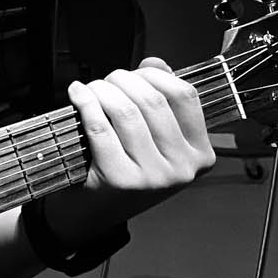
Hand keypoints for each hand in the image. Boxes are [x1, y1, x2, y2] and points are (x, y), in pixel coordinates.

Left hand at [60, 58, 214, 232]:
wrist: (93, 214)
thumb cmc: (126, 170)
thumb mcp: (156, 141)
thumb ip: (162, 100)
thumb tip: (155, 63)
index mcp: (199, 155)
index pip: (185, 96)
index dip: (156, 75)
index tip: (136, 73)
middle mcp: (180, 169)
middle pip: (152, 100)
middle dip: (123, 80)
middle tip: (107, 81)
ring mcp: (151, 177)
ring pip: (126, 111)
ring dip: (102, 89)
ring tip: (92, 89)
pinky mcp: (119, 179)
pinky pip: (100, 127)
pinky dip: (85, 103)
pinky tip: (78, 95)